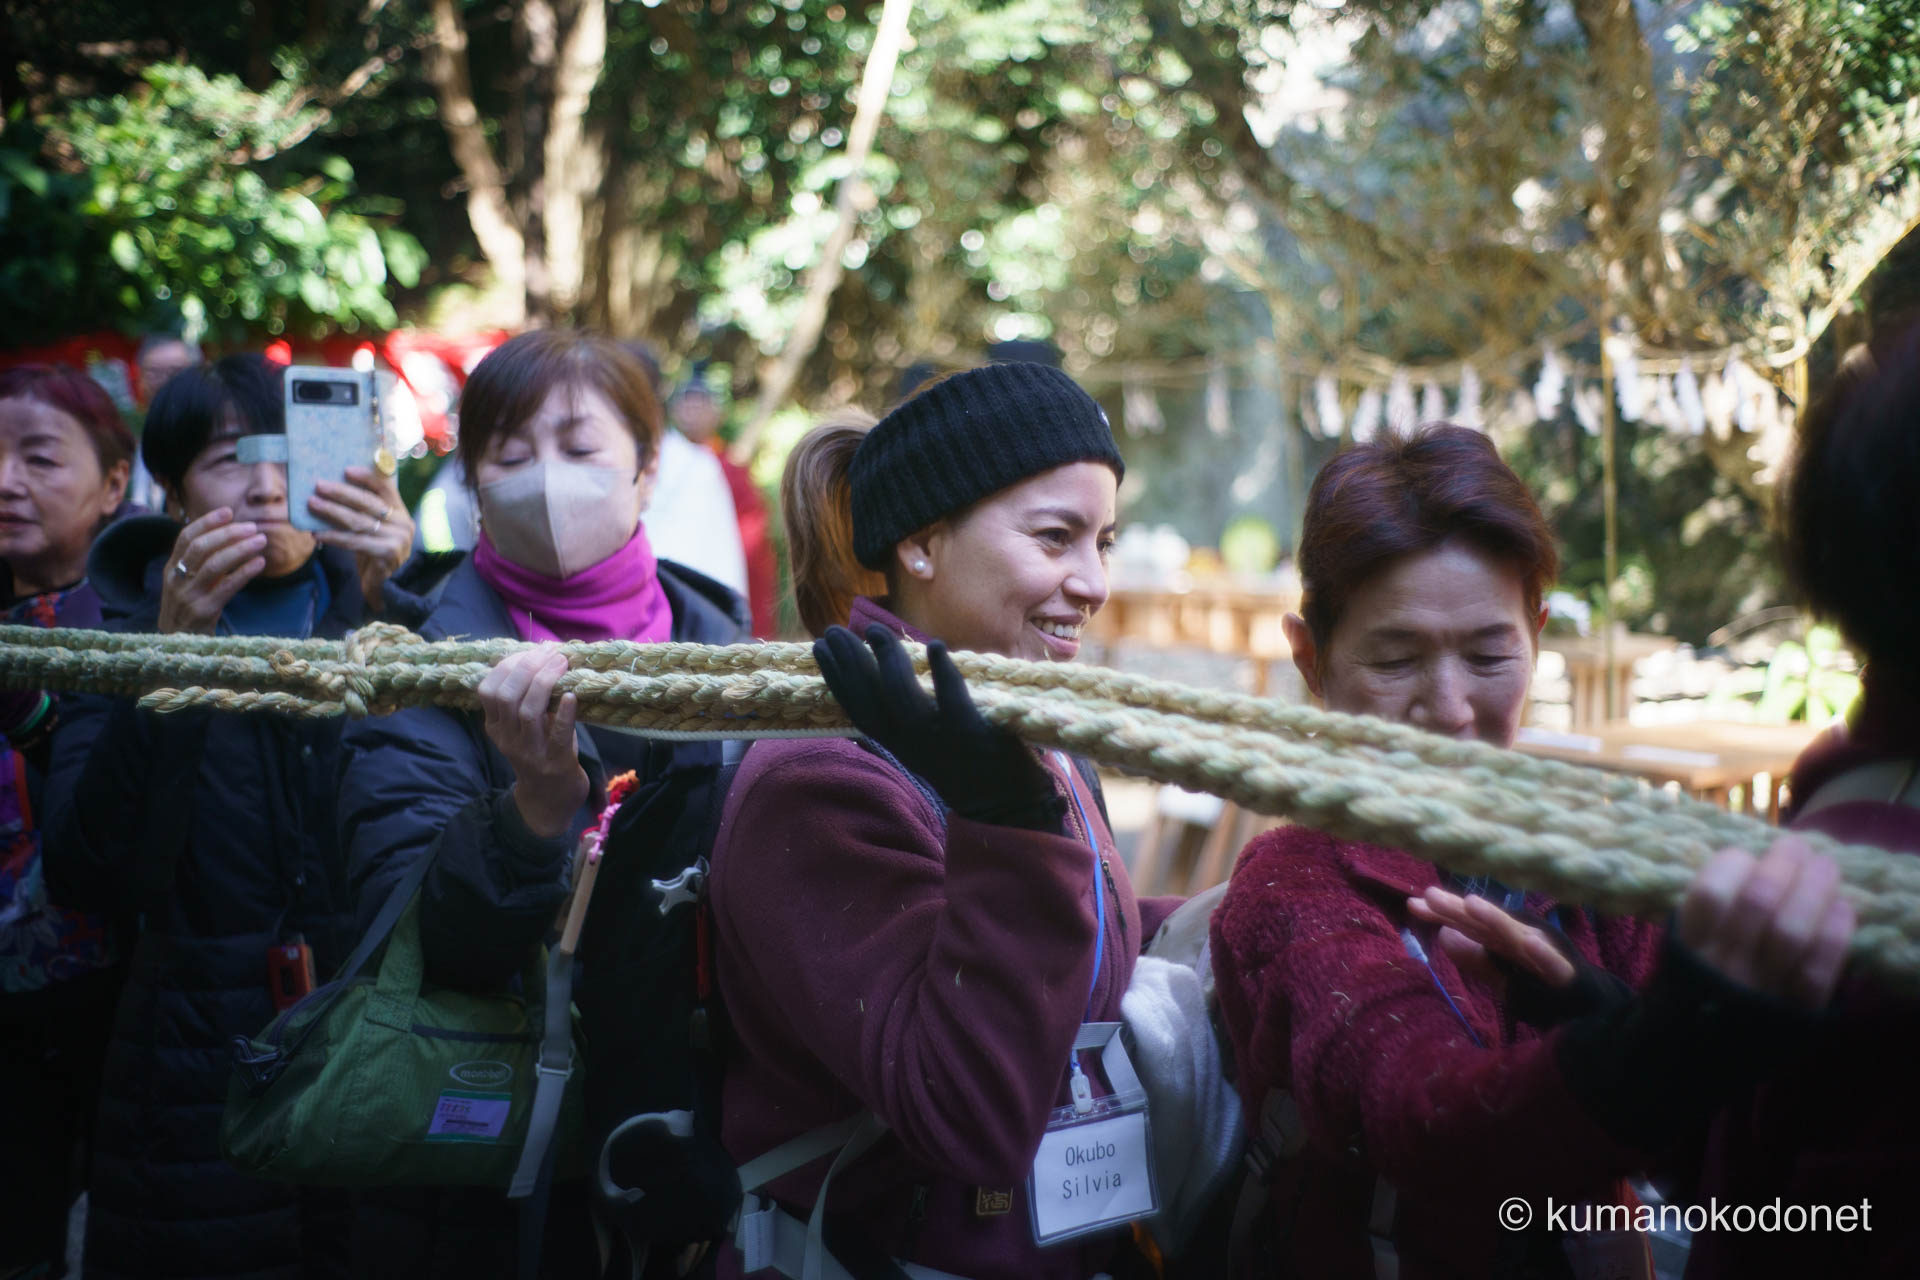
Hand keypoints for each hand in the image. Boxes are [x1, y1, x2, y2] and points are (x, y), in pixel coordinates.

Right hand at [156, 508, 266, 634]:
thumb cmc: (188, 608)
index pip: (186, 537)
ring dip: (240, 549)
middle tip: (253, 527)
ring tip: (261, 540)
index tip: (228, 511)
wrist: (177, 644)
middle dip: (228, 534)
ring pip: (214, 565)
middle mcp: (176, 579)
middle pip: (201, 547)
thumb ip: (201, 561)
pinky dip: (244, 572)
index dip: (207, 522)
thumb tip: (229, 534)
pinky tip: (259, 562)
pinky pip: (226, 587)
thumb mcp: (186, 582)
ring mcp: (188, 595)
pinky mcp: (203, 611)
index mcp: (171, 568)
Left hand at [310, 465, 412, 612]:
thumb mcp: (374, 528)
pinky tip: (317, 533)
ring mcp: (397, 540)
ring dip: (332, 512)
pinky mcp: (387, 555)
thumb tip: (330, 491)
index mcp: (400, 511)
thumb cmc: (375, 551)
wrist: (388, 585)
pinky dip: (333, 537)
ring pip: (358, 521)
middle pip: (368, 502)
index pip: (386, 487)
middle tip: (319, 485)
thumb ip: (363, 511)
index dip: (366, 477)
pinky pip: (354, 542)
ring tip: (312, 504)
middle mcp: (402, 523)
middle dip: (341, 492)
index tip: (345, 469)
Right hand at [479, 645, 587, 838]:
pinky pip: (558, 733)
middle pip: (507, 696)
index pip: (488, 690)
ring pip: (527, 711)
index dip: (508, 665)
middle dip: (527, 667)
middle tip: (550, 652)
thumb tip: (543, 656)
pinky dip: (565, 712)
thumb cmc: (541, 754)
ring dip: (545, 681)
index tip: (532, 650)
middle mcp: (508, 738)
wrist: (550, 802)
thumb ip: (526, 699)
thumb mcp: (525, 728)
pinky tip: (572, 695)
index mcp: (496, 727)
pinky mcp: (555, 762)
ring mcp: (530, 751)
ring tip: (562, 663)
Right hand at [813, 624, 1063, 830]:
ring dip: (888, 661)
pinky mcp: (973, 734)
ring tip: (876, 631)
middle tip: (833, 630)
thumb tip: (885, 673)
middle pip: (872, 700)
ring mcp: (941, 738)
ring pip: (904, 699)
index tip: (818, 648)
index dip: (836, 679)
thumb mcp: (922, 745)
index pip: (858, 708)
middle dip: (850, 663)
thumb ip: (904, 715)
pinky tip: (934, 644)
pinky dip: (943, 673)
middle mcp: (912, 742)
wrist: (1006, 806)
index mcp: (898, 743)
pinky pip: (954, 701)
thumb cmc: (964, 765)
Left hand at [1408, 886, 1576, 990]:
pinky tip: (1529, 943)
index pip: (1470, 925)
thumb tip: (1442, 935)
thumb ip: (1474, 958)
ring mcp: (1547, 956)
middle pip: (1487, 925)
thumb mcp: (1502, 975)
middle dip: (1460, 909)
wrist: (1595, 1011)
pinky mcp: (1567, 976)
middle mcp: (1524, 941)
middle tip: (1429, 894)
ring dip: (1497, 920)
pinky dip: (1543, 954)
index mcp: (1506, 942)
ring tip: (1472, 903)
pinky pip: (1555, 965)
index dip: (1444, 913)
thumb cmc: (1546, 986)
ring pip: (1518, 937)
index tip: (1412, 903)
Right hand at [1679, 834, 1855, 1009]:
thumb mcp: (1679, 948)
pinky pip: (1819, 971)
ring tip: (1824, 866)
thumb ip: (1702, 911)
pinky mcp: (1795, 1013)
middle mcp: (1722, 967)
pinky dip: (1835, 934)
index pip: (1710, 893)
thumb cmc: (1692, 988)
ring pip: (1792, 930)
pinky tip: (1842, 908)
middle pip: (1758, 902)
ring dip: (1815, 889)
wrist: (1696, 1058)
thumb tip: (1749, 859)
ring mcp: (1759, 991)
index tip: (1746, 855)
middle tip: (1796, 846)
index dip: (1735, 864)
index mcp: (1687, 948)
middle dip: (1783, 864)